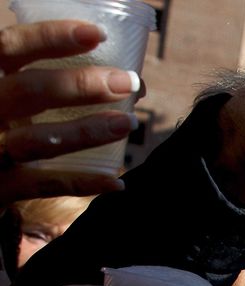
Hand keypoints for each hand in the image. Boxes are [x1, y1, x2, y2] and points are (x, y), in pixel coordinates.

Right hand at [0, 20, 141, 202]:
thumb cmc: (2, 121)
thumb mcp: (10, 93)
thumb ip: (46, 84)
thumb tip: (122, 81)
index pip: (10, 48)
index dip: (50, 37)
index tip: (96, 34)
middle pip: (27, 90)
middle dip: (80, 85)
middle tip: (126, 82)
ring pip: (36, 140)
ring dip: (85, 132)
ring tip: (127, 123)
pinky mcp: (0, 186)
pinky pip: (42, 185)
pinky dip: (80, 182)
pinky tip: (115, 180)